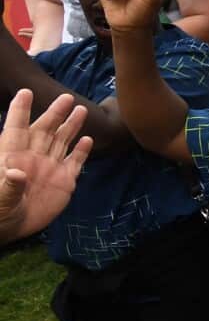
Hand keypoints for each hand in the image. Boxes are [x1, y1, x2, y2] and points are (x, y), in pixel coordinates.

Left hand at [0, 90, 91, 242]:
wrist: (12, 228)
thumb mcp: (0, 199)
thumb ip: (8, 186)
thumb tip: (15, 173)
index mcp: (12, 155)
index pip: (16, 128)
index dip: (20, 110)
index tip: (26, 92)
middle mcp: (33, 156)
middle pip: (45, 130)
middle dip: (54, 113)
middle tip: (66, 97)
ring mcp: (50, 167)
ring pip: (62, 141)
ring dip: (71, 126)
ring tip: (81, 110)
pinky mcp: (64, 181)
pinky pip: (75, 162)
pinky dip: (81, 151)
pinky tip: (88, 139)